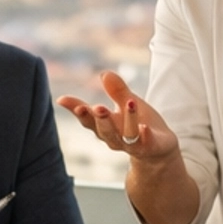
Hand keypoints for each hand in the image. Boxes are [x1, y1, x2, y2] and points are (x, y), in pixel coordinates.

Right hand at [58, 71, 180, 165]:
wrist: (159, 150)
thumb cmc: (138, 124)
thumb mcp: (127, 104)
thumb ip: (116, 91)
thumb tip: (104, 74)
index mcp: (106, 126)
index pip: (87, 118)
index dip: (75, 109)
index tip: (63, 100)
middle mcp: (115, 138)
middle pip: (103, 130)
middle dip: (100, 119)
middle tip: (96, 107)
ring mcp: (133, 144)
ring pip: (126, 136)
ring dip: (126, 122)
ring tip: (128, 104)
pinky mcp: (150, 146)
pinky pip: (146, 142)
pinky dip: (144, 135)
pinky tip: (144, 127)